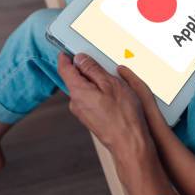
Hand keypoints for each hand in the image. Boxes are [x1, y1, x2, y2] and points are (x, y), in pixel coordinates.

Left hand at [57, 53, 177, 194]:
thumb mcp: (111, 84)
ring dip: (95, 82)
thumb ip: (93, 69)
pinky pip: (91, 99)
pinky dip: (99, 93)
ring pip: (85, 89)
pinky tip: (114, 96)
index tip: (68, 50)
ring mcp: (83, 112)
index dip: (65, 57)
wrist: (130, 143)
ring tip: (114, 82)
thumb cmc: (124, 115)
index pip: (65, 69)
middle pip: (75, 78)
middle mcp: (76, 103)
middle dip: (86, 69)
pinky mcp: (91, 119)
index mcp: (78, 91)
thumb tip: (80, 59)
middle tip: (101, 64)